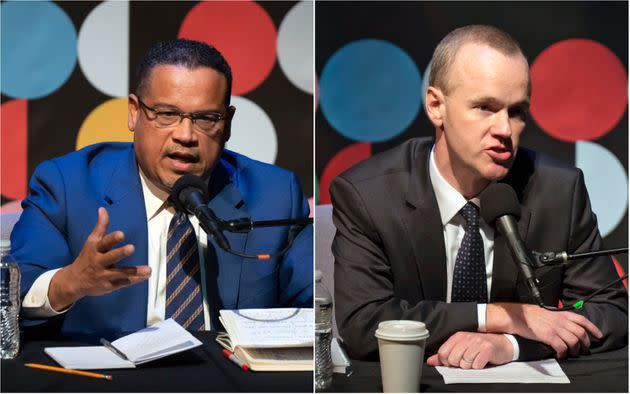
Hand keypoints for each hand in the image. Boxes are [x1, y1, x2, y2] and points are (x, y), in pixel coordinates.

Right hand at [48, 207, 150, 309]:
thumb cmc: (87, 257)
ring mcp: (104, 275)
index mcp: (95, 250)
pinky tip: (146, 275)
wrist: (74, 281)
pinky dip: (135, 279)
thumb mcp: (92, 242)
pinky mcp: (109, 286)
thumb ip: (101, 227)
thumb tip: (102, 209)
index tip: (121, 234)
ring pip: (119, 273)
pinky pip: (123, 282)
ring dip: (134, 271)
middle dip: (120, 253)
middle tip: (132, 247)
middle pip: (110, 257)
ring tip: (148, 269)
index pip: (103, 242)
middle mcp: (99, 262)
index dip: (112, 238)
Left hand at [427, 332, 512, 368]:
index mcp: (458, 336)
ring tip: (475, 359)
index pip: (443, 353)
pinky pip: (476, 365)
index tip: (454, 362)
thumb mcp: (462, 347)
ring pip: (464, 364)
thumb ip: (446, 354)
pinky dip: (479, 366)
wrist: (502, 344)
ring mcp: (477, 343)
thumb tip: (430, 361)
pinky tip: (482, 361)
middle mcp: (467, 338)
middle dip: (459, 364)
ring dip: (470, 366)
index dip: (447, 362)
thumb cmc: (480, 346)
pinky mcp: (487, 350)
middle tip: (467, 360)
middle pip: (453, 360)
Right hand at [486, 303, 602, 357]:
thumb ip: (558, 318)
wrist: (517, 316)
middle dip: (585, 344)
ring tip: (571, 354)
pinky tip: (560, 355)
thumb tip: (564, 325)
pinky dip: (563, 353)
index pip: (582, 320)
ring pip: (574, 342)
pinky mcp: (548, 336)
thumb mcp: (547, 313)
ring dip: (575, 350)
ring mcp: (555, 328)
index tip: (598, 335)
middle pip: (581, 333)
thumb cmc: (529, 315)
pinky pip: (562, 347)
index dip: (593, 328)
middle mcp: (560, 321)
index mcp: (561, 314)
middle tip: (583, 350)